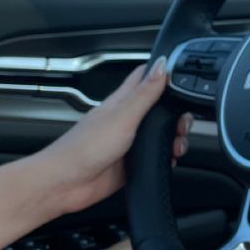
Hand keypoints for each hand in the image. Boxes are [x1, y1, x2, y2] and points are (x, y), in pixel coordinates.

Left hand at [39, 57, 191, 214]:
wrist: (66, 184)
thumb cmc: (85, 148)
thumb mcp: (122, 116)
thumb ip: (145, 93)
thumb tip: (162, 65)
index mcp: (122, 102)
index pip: (145, 77)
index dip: (164, 73)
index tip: (183, 77)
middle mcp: (126, 120)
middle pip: (159, 108)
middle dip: (176, 114)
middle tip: (182, 123)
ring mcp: (129, 142)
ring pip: (160, 133)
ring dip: (174, 137)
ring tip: (177, 144)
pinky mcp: (131, 163)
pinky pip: (155, 156)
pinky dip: (166, 157)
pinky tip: (168, 159)